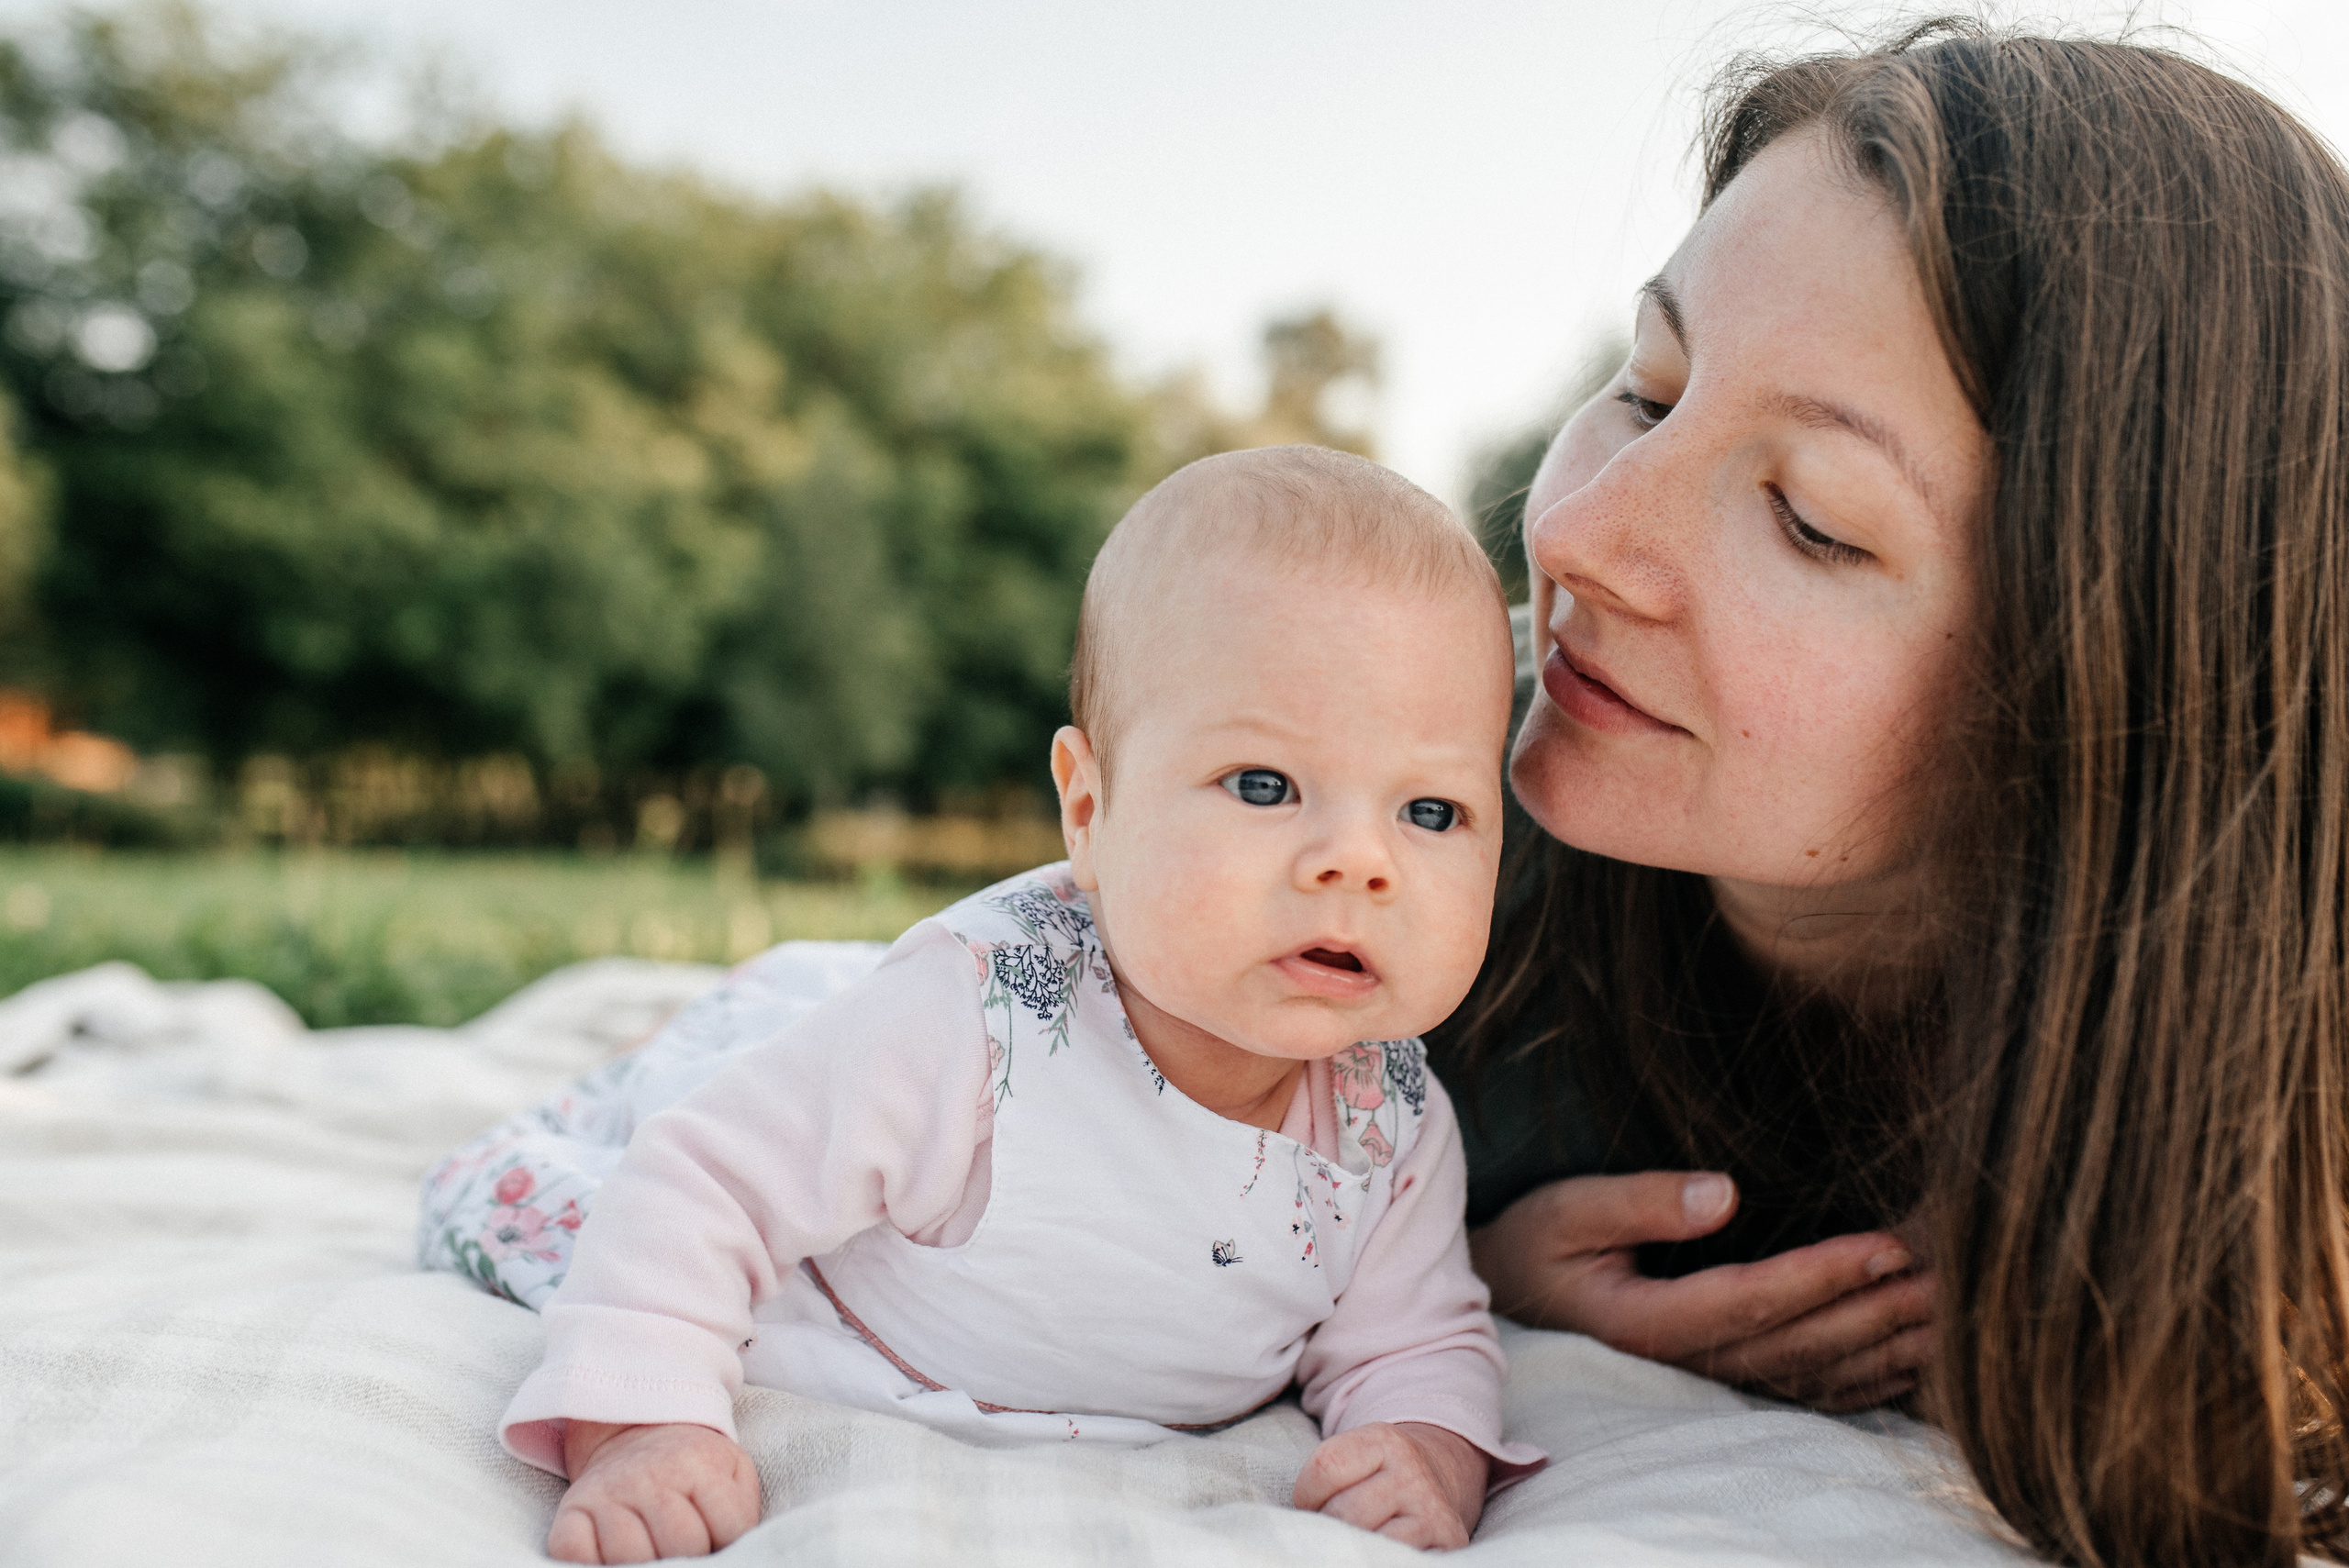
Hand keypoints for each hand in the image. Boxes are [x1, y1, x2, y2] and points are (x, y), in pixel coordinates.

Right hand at [545, 1420, 760, 1563]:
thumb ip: (740, 1514)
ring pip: (628, 1557)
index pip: (728, 1530)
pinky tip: (607, 1559)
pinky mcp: (573, 1508)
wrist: (635, 1430)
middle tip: (682, 1552)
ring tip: (650, 1555)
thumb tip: (733, 1558)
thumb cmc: (693, 1466)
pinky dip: (588, 1564)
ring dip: (641, 1566)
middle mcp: (651, 1476)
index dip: (727, 1545)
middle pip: (681, 1547)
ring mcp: (609, 1491)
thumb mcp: (732, 1472)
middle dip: (687, 1560)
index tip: (716, 1540)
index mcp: (700, 1465)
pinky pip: (572, 1550)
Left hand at [1293, 1420, 1488, 1549]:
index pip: (1325, 1468)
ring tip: (1356, 1538)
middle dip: (1329, 1525)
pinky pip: (1394, 1560)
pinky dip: (1378, 1557)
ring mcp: (1432, 1510)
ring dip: (1351, 1546)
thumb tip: (1302, 1526)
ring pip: (1367, 1541)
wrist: (1438, 1480)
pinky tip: (1376, 1552)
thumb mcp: (1356, 1456)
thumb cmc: (1380, 1474)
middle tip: (1337, 1525)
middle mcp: (1413, 1473)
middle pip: (1343, 1512)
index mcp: (1384, 1440)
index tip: (1314, 1502)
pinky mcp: (1447, 1541)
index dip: (1307, 1494)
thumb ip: (1327, 1477)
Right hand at [1470, 1171, 1933, 1411]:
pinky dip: (1869, 1381)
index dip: (1825, 1274)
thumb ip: (1642, 1200)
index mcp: (1650, 1322)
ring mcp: (1708, 1381)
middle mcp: (1687, 1364)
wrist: (1509, 1301)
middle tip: (1952, 1272)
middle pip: (1801, 1342)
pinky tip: (1916, 1356)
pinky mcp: (1722, 1382)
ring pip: (1815, 1374)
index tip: (1886, 1244)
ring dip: (1888, 1345)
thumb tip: (1727, 1192)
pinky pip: (1808, 1392)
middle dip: (1880, 1308)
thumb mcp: (1569, 1209)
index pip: (1754, 1298)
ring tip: (1954, 1309)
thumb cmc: (1538, 1244)